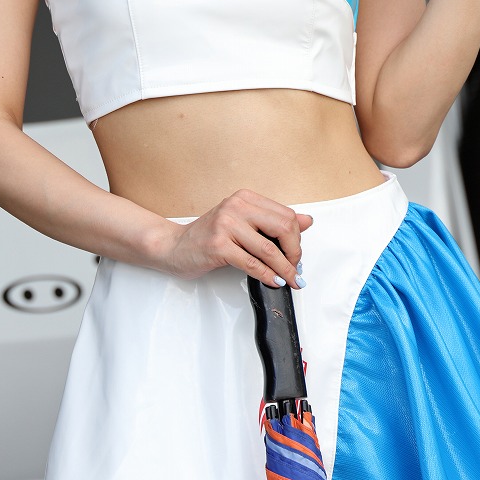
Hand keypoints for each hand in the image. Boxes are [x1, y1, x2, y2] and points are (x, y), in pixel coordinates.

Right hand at [158, 188, 311, 287]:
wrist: (173, 246)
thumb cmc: (208, 236)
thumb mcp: (243, 224)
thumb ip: (273, 222)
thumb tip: (307, 221)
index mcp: (245, 198)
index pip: (286, 215)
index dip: (297, 238)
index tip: (297, 255)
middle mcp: (236, 206)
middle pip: (283, 228)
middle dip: (294, 253)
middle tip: (296, 269)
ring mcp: (226, 224)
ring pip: (269, 249)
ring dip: (284, 269)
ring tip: (290, 279)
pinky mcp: (218, 245)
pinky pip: (251, 263)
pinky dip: (267, 275)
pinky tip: (273, 281)